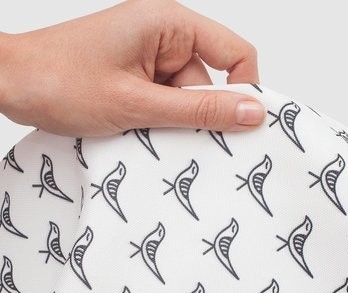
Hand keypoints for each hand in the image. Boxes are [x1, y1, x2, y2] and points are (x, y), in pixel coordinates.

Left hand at [0, 0, 264, 136]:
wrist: (11, 83)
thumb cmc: (60, 81)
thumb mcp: (138, 103)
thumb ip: (198, 110)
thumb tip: (251, 112)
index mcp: (169, 23)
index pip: (234, 52)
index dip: (243, 89)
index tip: (240, 127)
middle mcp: (162, 36)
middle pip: (207, 83)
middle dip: (196, 117)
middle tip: (174, 140)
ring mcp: (147, 57)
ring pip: (183, 99)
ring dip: (171, 124)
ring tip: (141, 134)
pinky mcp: (134, 77)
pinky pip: (162, 103)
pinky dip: (156, 123)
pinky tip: (136, 133)